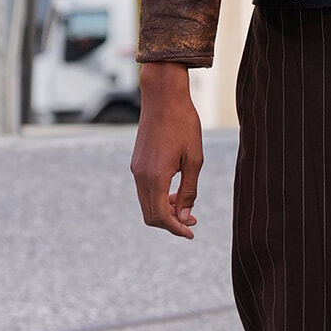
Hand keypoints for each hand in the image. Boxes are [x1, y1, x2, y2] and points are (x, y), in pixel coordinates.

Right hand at [131, 62, 203, 237]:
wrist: (163, 97)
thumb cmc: (183, 125)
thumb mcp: (194, 160)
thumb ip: (189, 191)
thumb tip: (185, 217)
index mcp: (156, 177)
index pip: (161, 217)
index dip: (176, 229)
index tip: (191, 232)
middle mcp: (141, 176)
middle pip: (150, 215)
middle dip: (170, 223)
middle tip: (192, 221)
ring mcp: (136, 169)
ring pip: (146, 204)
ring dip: (164, 210)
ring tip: (185, 206)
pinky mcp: (136, 163)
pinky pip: (145, 190)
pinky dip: (158, 198)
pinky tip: (175, 191)